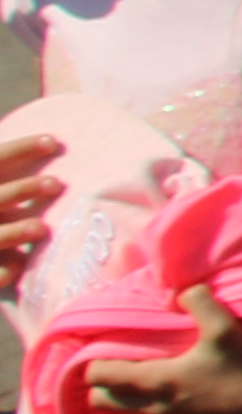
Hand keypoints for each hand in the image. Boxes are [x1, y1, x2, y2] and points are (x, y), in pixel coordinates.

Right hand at [0, 129, 62, 290]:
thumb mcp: (6, 188)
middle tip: (56, 184)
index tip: (53, 141)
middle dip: (22, 189)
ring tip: (40, 228)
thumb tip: (63, 149)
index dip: (21, 149)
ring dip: (13, 232)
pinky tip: (16, 272)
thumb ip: (20, 177)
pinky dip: (1, 272)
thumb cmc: (4, 211)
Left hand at [83, 288, 241, 413]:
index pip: (100, 376)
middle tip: (118, 367)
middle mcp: (155, 407)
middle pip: (101, 401)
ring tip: (135, 386)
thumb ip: (198, 301)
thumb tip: (179, 293)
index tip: (107, 350)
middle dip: (103, 384)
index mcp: (157, 379)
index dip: (95, 362)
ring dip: (121, 403)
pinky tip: (157, 403)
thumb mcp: (224, 326)